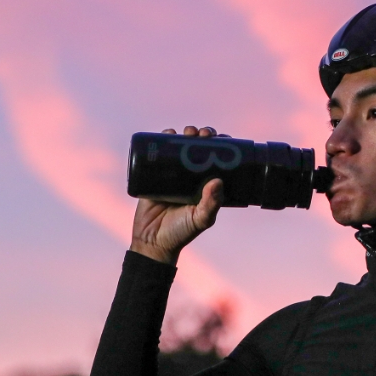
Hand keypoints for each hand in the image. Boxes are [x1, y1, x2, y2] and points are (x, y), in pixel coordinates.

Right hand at [129, 126, 224, 264]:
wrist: (152, 242)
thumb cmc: (181, 233)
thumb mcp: (200, 219)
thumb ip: (210, 204)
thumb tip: (217, 181)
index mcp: (206, 186)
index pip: (216, 161)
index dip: (220, 147)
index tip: (223, 138)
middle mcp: (191, 178)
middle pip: (198, 149)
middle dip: (201, 136)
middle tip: (202, 133)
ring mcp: (172, 175)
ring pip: (179, 148)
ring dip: (184, 135)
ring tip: (186, 132)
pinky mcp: (153, 176)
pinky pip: (157, 154)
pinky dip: (162, 140)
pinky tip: (167, 132)